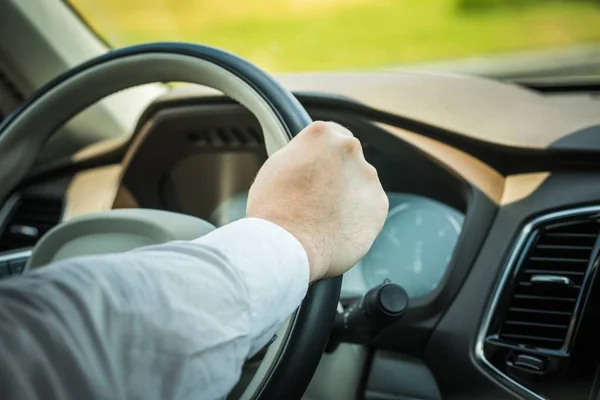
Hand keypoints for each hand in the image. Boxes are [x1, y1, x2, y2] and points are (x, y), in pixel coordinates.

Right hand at [246, 121, 387, 281]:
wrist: (287, 247)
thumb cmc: (273, 209)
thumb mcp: (277, 166)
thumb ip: (302, 153)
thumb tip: (311, 156)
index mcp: (323, 134)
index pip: (332, 135)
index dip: (323, 156)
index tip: (318, 169)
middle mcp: (350, 148)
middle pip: (347, 159)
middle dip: (337, 175)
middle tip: (316, 198)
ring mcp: (368, 176)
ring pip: (360, 183)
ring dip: (348, 196)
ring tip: (324, 219)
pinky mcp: (379, 204)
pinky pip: (369, 207)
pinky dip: (358, 217)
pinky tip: (337, 228)